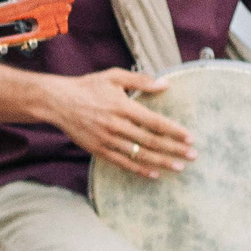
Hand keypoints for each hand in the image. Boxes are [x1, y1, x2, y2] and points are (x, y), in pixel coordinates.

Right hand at [46, 67, 194, 178]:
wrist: (57, 102)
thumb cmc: (87, 87)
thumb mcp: (114, 77)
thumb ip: (141, 80)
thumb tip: (165, 84)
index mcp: (123, 107)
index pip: (155, 122)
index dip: (174, 131)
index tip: (190, 138)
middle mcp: (116, 126)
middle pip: (151, 141)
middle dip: (174, 149)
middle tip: (193, 155)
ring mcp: (107, 140)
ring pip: (139, 155)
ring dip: (162, 162)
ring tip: (180, 167)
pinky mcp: (98, 150)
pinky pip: (123, 163)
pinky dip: (139, 170)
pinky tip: (154, 173)